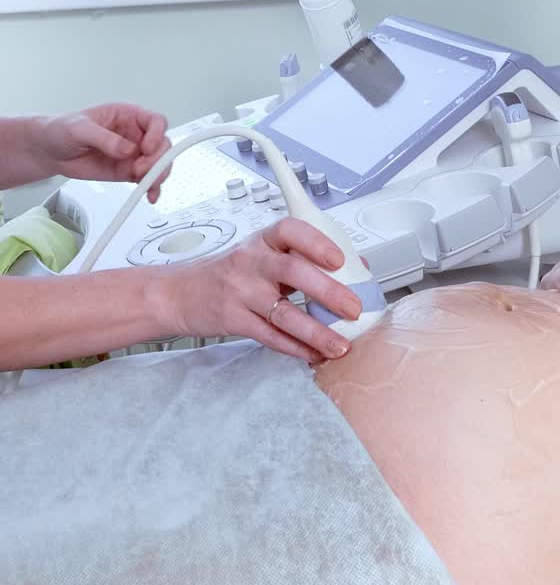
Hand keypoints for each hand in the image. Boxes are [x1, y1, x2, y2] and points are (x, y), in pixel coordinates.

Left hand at [40, 104, 170, 203]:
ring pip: (158, 164)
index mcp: (127, 115)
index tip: (146, 148)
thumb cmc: (62, 129)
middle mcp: (134, 134)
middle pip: (161, 144)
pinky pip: (146, 180)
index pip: (155, 121)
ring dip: (156, 175)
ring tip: (144, 183)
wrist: (49, 151)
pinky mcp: (126, 172)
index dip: (157, 134)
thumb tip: (126, 149)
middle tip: (140, 169)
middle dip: (157, 159)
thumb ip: (104, 138)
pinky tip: (149, 194)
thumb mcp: (79, 128)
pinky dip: (151, 188)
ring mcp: (132, 154)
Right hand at [167, 217, 362, 364]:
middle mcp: (252, 262)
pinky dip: (295, 347)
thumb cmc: (229, 272)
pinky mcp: (234, 320)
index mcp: (263, 240)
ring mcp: (241, 292)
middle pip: (293, 271)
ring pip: (283, 312)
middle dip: (328, 291)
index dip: (317, 242)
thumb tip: (356, 269)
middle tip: (353, 307)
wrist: (179, 293)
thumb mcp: (261, 254)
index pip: (291, 230)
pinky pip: (269, 336)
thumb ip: (302, 258)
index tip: (340, 259)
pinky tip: (313, 354)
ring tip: (339, 345)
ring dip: (316, 331)